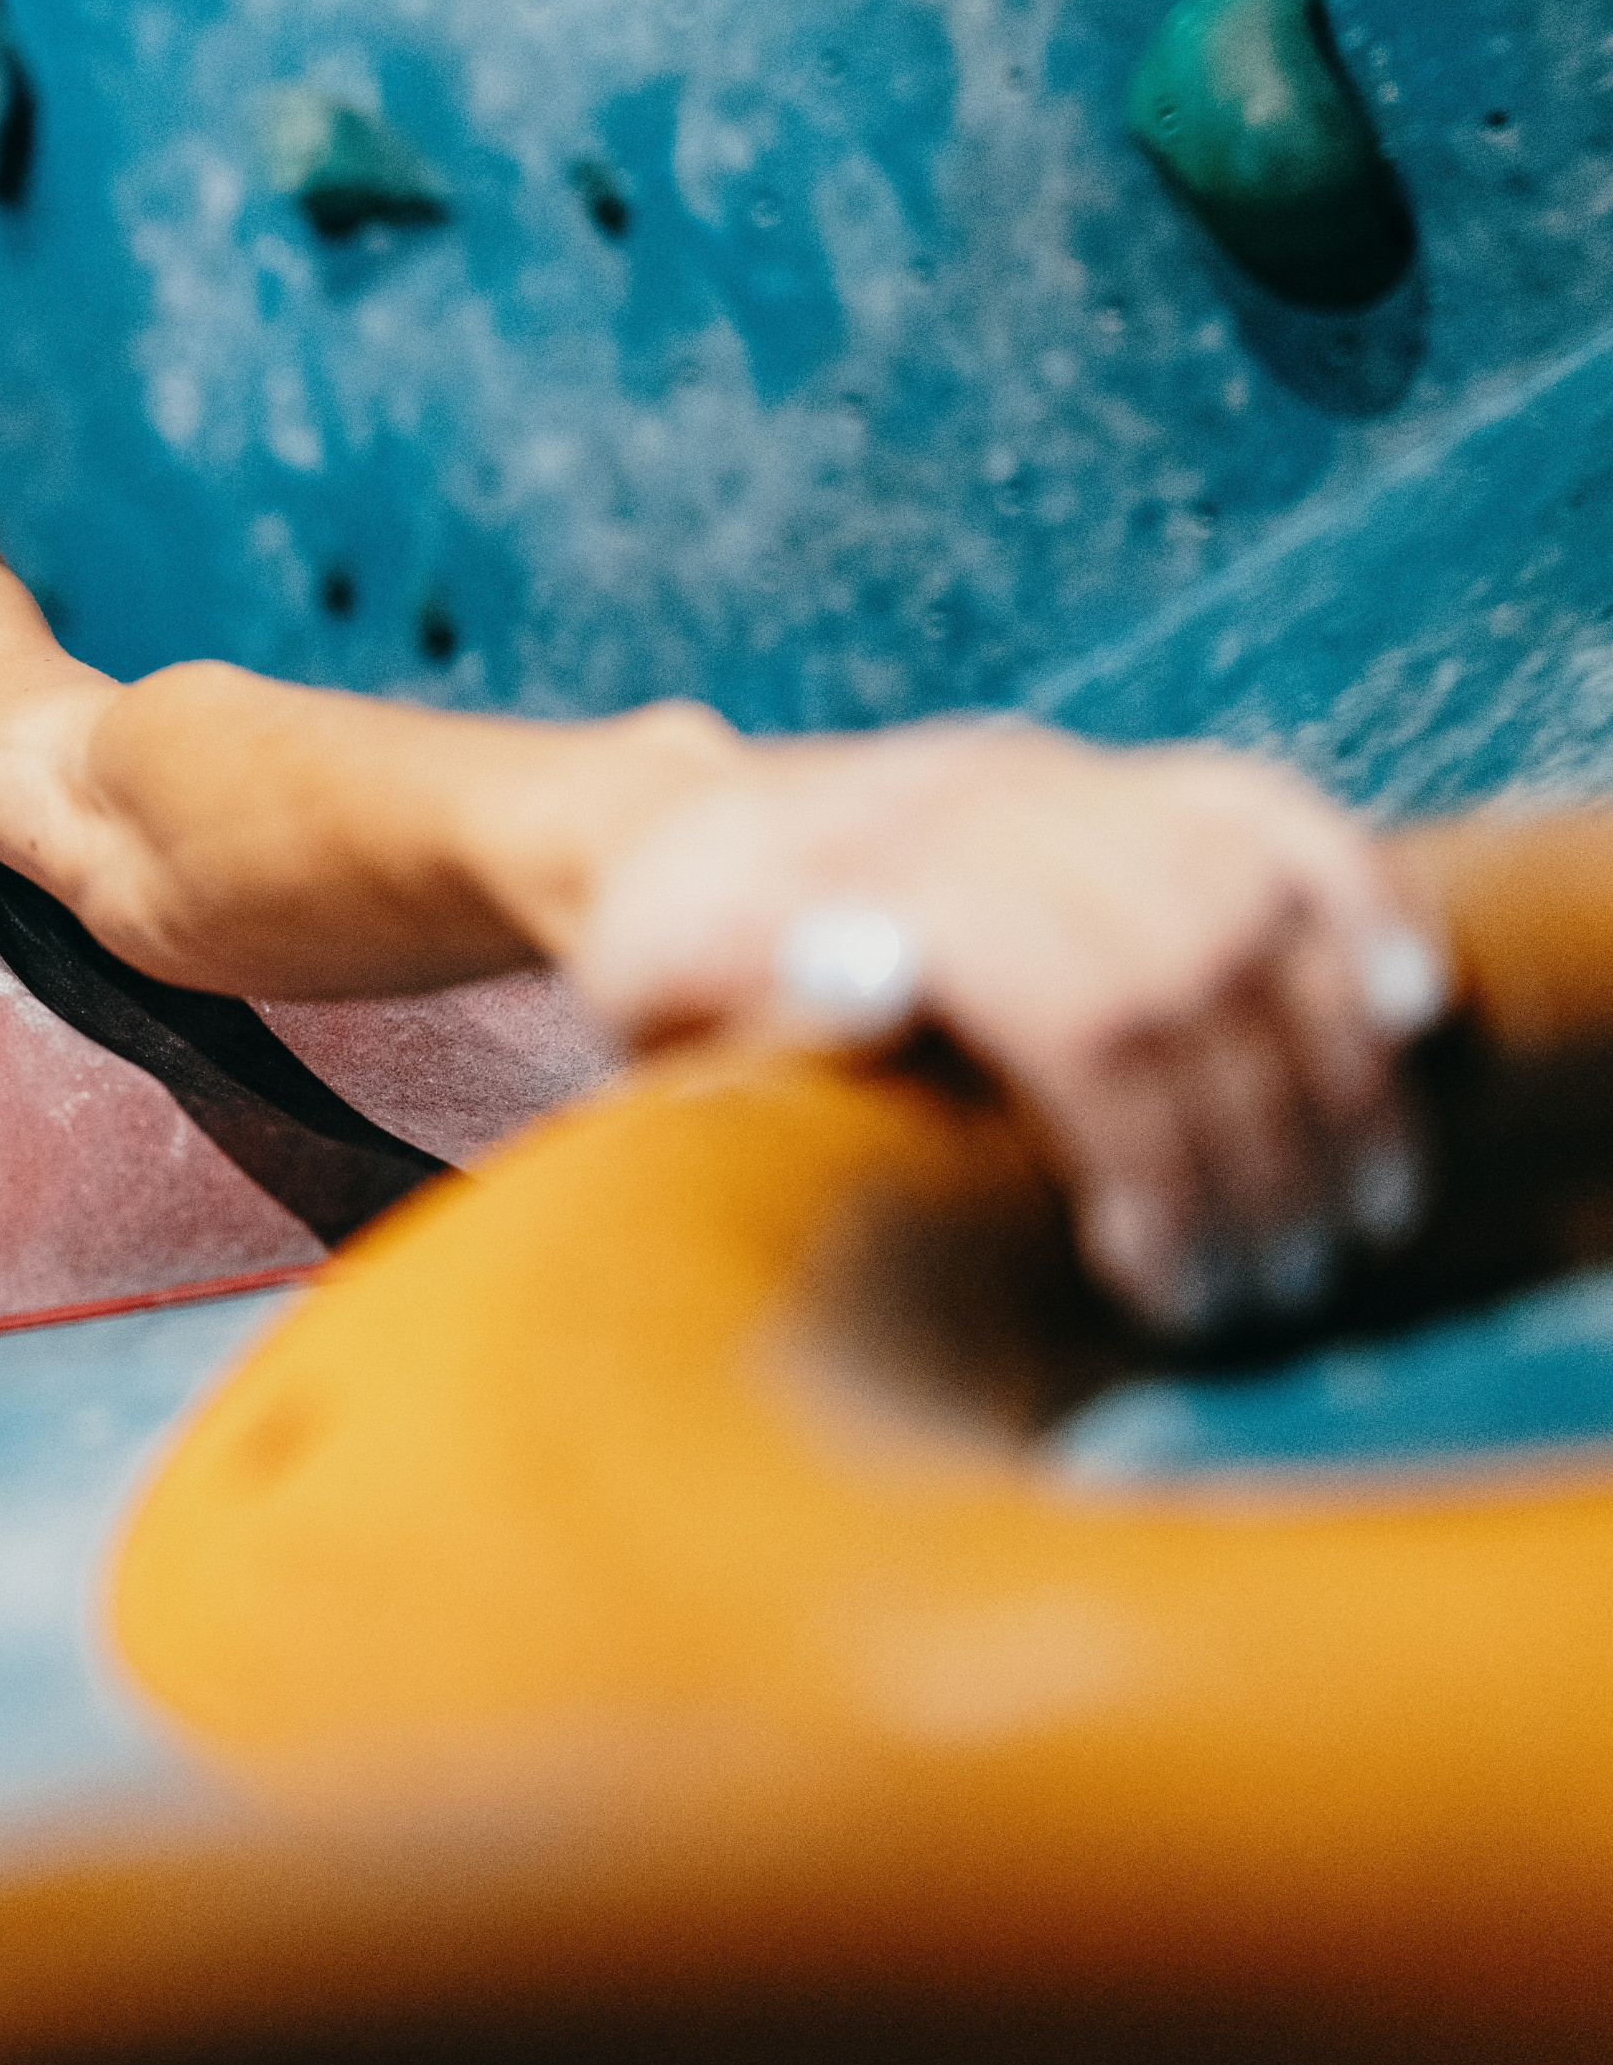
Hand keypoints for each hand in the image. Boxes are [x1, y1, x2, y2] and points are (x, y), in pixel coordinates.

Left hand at [567, 720, 1446, 1336]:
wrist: (680, 828)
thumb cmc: (671, 961)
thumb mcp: (658, 1011)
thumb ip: (750, 1030)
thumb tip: (863, 1004)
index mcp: (862, 877)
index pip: (1071, 1017)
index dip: (1144, 1160)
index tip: (1158, 1284)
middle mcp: (974, 811)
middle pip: (1174, 980)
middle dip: (1244, 1152)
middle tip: (1260, 1289)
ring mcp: (1057, 783)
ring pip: (1246, 909)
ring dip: (1324, 1070)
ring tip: (1347, 1213)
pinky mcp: (1115, 776)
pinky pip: (1275, 815)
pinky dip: (1359, 902)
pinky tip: (1406, 1011)